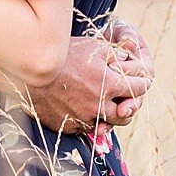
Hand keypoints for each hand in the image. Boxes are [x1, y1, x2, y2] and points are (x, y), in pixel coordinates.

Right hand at [28, 27, 152, 135]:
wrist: (32, 69)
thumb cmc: (62, 54)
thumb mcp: (92, 46)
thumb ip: (114, 54)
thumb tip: (127, 58)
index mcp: (109, 85)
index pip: (138, 88)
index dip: (142, 83)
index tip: (142, 81)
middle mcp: (99, 105)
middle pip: (126, 113)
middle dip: (130, 106)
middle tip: (127, 100)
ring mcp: (83, 118)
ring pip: (107, 125)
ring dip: (110, 117)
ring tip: (108, 108)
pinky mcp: (69, 126)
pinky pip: (86, 128)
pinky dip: (90, 121)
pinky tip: (86, 112)